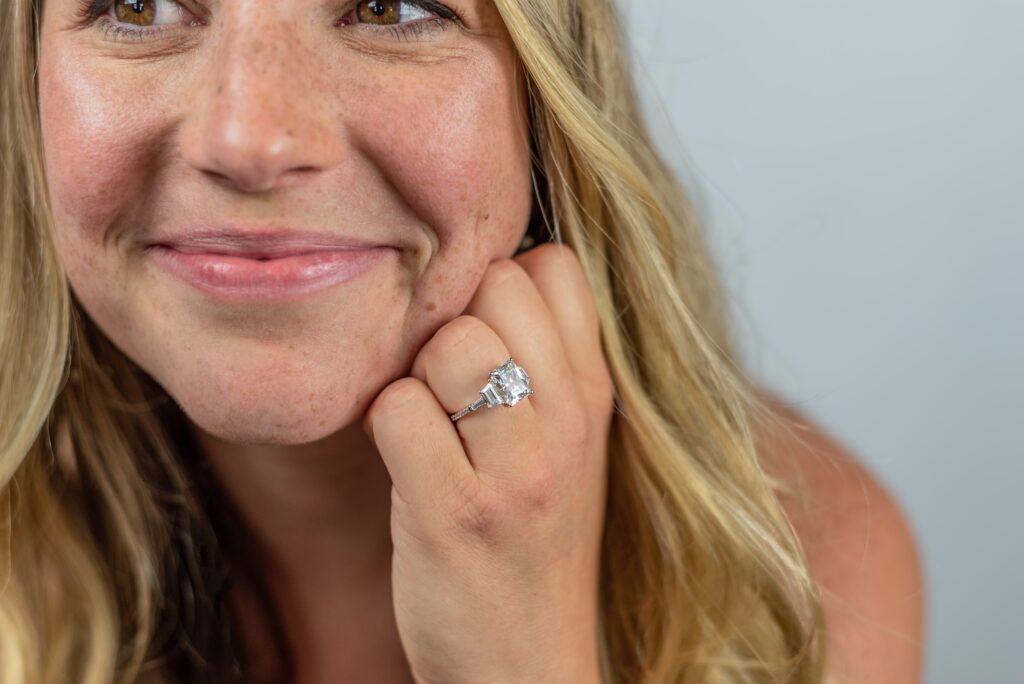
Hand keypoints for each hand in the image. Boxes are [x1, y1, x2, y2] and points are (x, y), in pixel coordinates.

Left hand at [362, 243, 613, 683]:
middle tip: (452, 388)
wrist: (526, 665)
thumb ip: (547, 358)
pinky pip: (396, 408)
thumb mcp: (571, 443)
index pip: (552, 265)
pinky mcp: (454, 513)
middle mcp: (570, 421)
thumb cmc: (532, 540)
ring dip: (418, 378)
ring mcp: (518, 469)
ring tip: (432, 431)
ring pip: (448, 343)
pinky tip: (407, 467)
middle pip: (496, 285)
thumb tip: (491, 268)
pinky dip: (384, 428)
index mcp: (596, 394)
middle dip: (456, 323)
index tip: (489, 339)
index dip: (502, 286)